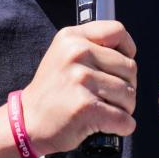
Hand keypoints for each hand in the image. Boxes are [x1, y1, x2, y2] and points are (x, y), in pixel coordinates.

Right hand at [20, 22, 137, 155]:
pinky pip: (125, 119)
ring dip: (124, 109)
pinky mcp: (86, 107)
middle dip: (127, 86)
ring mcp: (81, 79)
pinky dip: (122, 127)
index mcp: (72, 37)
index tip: (119, 67)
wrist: (28, 123)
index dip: (127, 51)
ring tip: (104, 111)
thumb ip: (91, 46)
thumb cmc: (53, 90)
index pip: (118, 31)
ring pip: (130, 94)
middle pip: (129, 67)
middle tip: (108, 97)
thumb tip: (128, 53)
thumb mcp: (63, 55)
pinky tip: (106, 126)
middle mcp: (77, 53)